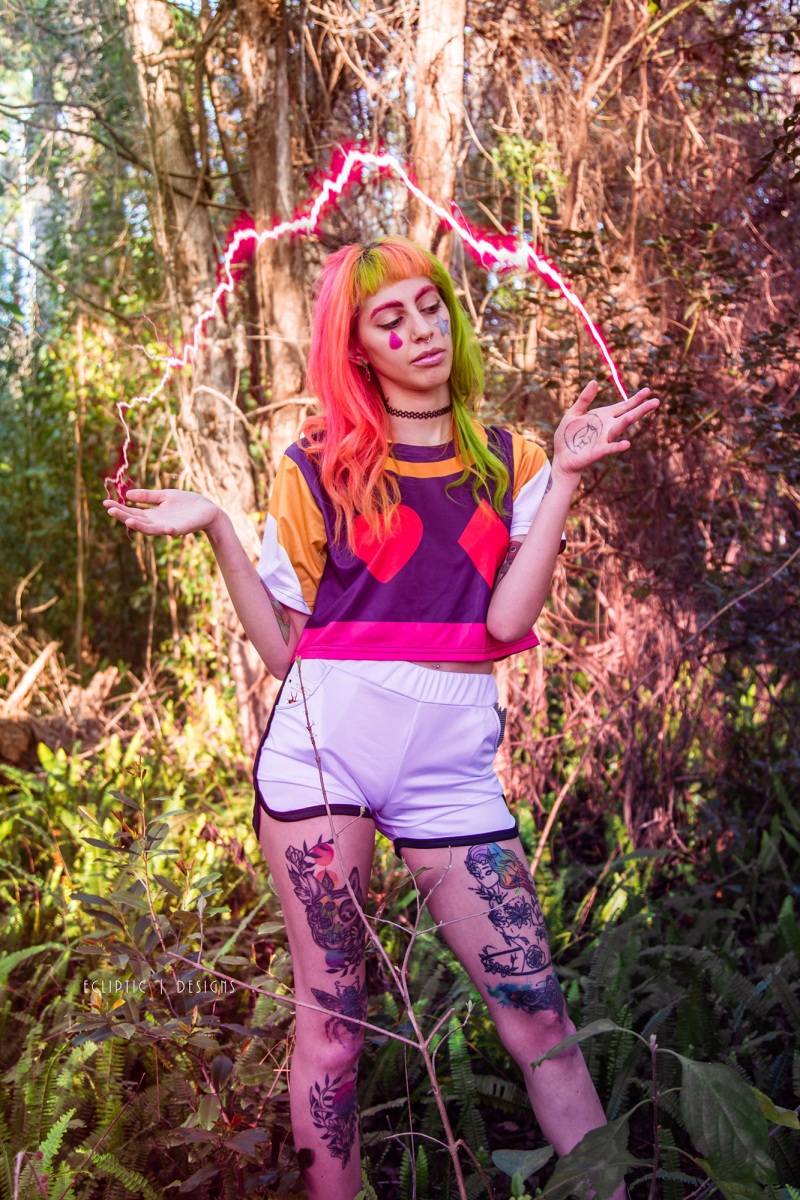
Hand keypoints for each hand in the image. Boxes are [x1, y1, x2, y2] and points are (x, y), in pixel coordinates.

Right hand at [103, 488, 220, 536]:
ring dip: (140, 526)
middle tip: (110, 510)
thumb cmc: (186, 503)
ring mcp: (169, 527)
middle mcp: (158, 523)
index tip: (105, 503)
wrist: (207, 509)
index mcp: (153, 515)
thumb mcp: (164, 496)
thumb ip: (147, 496)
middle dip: (124, 516)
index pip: (132, 512)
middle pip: (137, 521)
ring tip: (129, 520)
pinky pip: (175, 531)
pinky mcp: (183, 528)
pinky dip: (169, 531)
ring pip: (151, 529)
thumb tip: (127, 494)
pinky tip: (165, 528)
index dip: (119, 508)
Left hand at [552, 380, 659, 480]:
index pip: (624, 406)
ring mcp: (605, 439)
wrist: (562, 457)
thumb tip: (594, 381)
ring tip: (635, 415)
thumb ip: (584, 399)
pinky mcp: (598, 451)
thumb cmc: (568, 436)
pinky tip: (626, 444)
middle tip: (656, 401)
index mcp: (604, 416)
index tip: (648, 390)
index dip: (636, 399)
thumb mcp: (574, 413)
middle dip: (641, 409)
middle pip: (628, 416)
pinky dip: (617, 446)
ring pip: (619, 429)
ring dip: (626, 422)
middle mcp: (608, 427)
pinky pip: (610, 448)